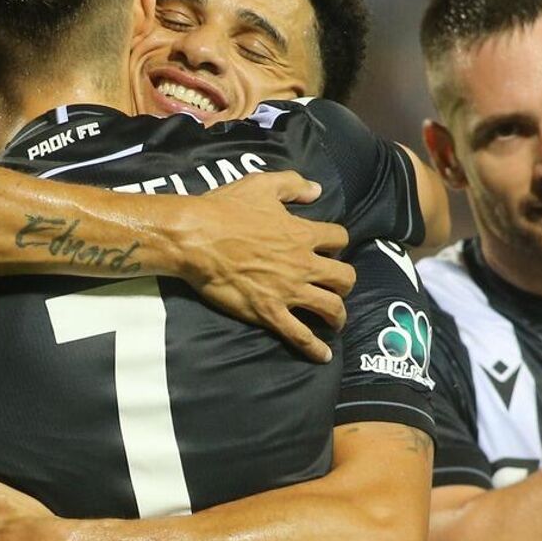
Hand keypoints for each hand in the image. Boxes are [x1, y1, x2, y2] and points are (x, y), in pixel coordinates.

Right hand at [170, 171, 355, 362]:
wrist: (196, 239)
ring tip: (335, 320)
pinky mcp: (270, 312)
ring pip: (331, 307)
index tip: (330, 248)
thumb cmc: (225, 209)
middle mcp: (303, 264)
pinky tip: (323, 355)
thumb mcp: (262, 185)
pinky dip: (315, 348)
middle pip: (345, 277)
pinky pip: (301, 335)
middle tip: (336, 286)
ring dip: (337, 316)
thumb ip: (293, 184)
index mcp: (302, 234)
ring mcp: (289, 291)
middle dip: (345, 282)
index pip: (339, 238)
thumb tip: (317, 190)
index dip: (337, 242)